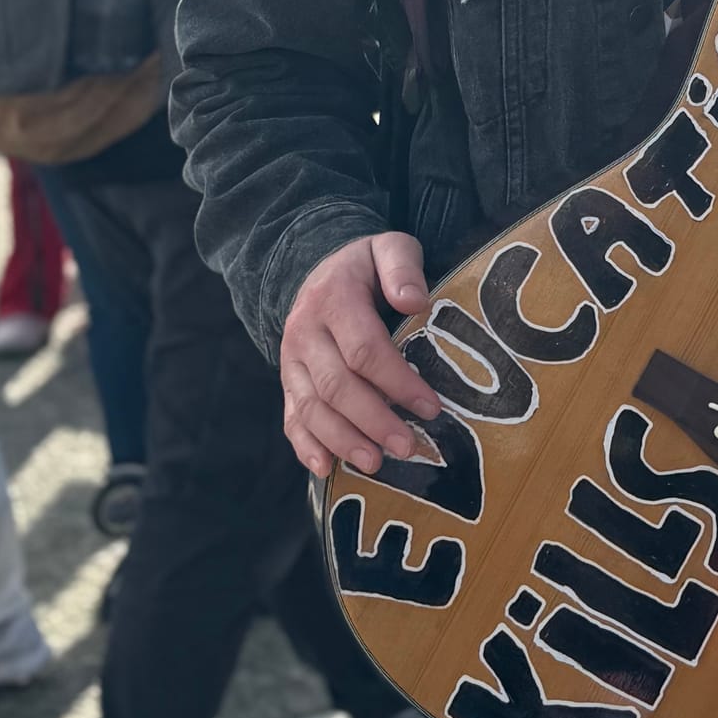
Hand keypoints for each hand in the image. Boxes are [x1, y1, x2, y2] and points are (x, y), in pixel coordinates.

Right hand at [279, 231, 440, 478]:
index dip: (397, 381)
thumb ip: (403, 267)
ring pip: (312, 408)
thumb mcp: (389, 248)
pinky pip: (291, 418)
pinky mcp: (287, 382)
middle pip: (337, 386)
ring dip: (343, 440)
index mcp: (334, 299)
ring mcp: (290, 360)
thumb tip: (415, 301)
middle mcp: (305, 332)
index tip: (430, 408)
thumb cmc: (366, 266)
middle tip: (408, 447)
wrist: (318, 269)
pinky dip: (306, 446)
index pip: (365, 349)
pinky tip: (325, 469)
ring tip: (376, 464)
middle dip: (373, 421)